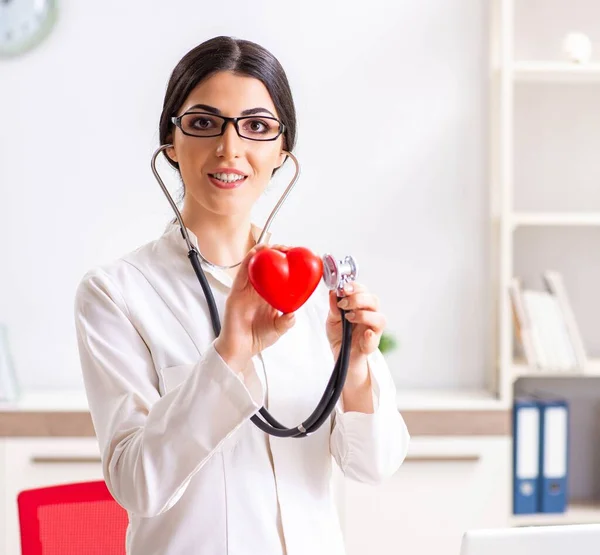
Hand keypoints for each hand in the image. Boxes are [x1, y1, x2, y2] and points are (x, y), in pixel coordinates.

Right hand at [215, 244, 295, 372]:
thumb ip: (286, 321)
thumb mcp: (278, 329)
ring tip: (271, 246)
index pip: (277, 275)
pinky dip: (248, 261)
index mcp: (268, 297)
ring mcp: (246, 291)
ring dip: (262, 253)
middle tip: (286, 249)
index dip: (285, 264)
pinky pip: (241, 273)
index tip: (296, 258)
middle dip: (275, 254)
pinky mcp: (236, 293)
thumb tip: (293, 313)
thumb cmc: (257, 339)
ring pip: (253, 266)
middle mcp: (257, 291)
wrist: (240, 350)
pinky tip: (255, 253)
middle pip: (265, 266)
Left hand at [326, 282, 385, 362]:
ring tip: (349, 318)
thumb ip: (334, 307)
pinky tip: (365, 333)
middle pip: (374, 301)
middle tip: (343, 304)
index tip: (344, 288)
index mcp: (361, 306)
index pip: (364, 291)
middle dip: (358, 299)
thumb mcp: (332, 318)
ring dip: (364, 315)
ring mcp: (373, 330)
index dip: (356, 287)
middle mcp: (370, 315)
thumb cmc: (339, 334)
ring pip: (380, 319)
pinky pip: (375, 339)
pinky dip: (370, 336)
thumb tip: (333, 293)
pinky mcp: (370, 345)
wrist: (339, 354)